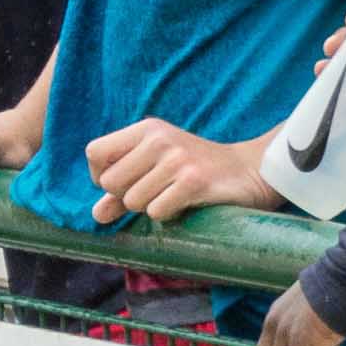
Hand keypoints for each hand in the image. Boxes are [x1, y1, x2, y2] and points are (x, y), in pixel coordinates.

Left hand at [84, 118, 272, 224]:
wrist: (250, 171)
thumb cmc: (196, 170)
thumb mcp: (155, 170)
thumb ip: (123, 191)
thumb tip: (97, 215)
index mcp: (146, 130)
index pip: (94, 152)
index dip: (100, 176)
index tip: (122, 185)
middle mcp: (159, 140)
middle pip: (110, 182)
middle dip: (127, 197)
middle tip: (155, 193)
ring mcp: (177, 159)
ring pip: (133, 201)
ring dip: (151, 208)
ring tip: (174, 195)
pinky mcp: (194, 181)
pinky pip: (157, 211)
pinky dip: (168, 215)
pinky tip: (186, 203)